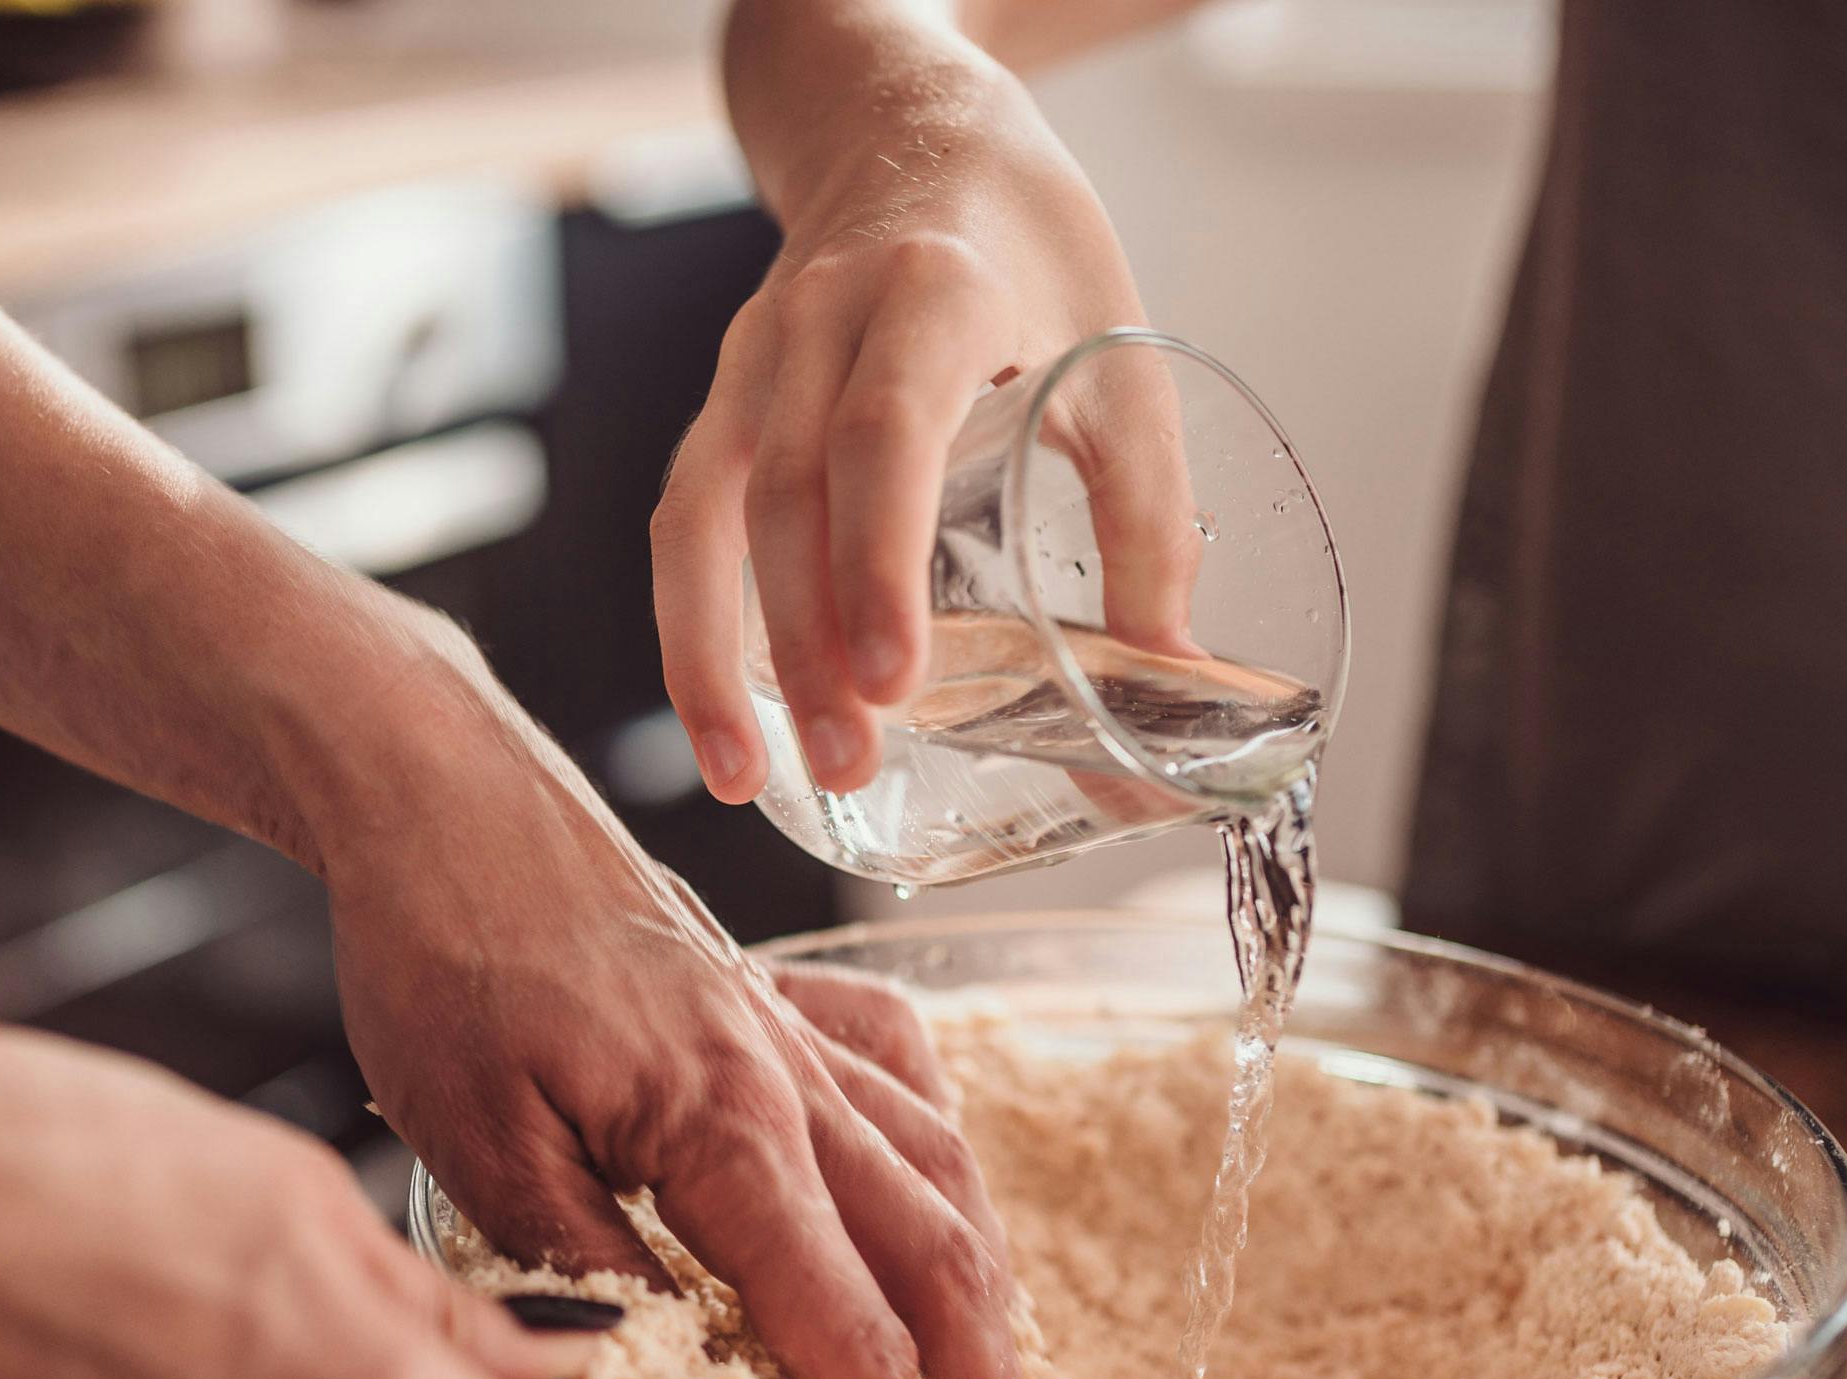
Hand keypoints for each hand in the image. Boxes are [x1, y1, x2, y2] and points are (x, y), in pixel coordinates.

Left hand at [325, 764, 1026, 1378]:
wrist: (440, 794)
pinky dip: (941, 1132)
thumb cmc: (441, 954)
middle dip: (978, 1373)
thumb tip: (647, 1362)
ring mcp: (792, 1024)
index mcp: (720, 1120)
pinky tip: (946, 1179)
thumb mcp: (472, 1139)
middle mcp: (786, 1074)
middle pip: (927, 1243)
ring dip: (983, 1276)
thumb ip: (575, 1260)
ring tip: (1002, 1369)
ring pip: (936, 1161)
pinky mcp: (774, 985)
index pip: (835, 1305)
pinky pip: (901, 1059)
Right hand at [657, 28, 1192, 799]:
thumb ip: (1147, 518)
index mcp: (933, 295)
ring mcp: (751, 359)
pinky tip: (724, 722)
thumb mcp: (1122, 360)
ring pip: (705, 513)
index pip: (883, 435)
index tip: (894, 679)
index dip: (879, 564)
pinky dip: (691, 625)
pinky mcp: (720, 402)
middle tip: (849, 761)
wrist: (910, 133)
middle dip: (806, 644)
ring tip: (747, 776)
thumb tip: (1162, 680)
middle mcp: (818, 321)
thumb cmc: (1030, 251)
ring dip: (715, 653)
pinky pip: (684, 520)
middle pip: (783, 494)